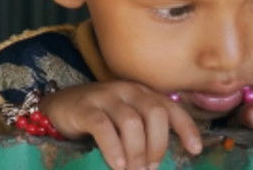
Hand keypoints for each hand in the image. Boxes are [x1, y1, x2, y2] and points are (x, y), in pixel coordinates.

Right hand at [40, 81, 201, 169]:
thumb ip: (144, 132)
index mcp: (141, 93)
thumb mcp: (125, 120)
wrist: (58, 107)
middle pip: (155, 113)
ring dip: (137, 152)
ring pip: (132, 122)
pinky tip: (117, 165)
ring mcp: (105, 97)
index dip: (186, 127)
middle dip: (158, 145)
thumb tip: (157, 162)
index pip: (171, 107)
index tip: (194, 150)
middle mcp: (127, 91)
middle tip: (150, 168)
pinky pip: (103, 127)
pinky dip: (114, 148)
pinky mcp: (85, 108)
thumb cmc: (98, 118)